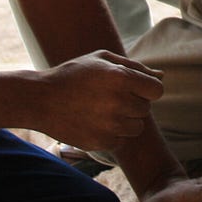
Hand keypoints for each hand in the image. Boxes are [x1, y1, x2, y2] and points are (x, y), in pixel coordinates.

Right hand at [35, 50, 163, 151]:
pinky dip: (112, 134)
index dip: (146, 89)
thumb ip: (135, 67)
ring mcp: (109, 125)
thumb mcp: (102, 59)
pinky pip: (120, 140)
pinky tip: (94, 122)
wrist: (40, 99)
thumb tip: (161, 76)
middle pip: (146, 109)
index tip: (132, 88)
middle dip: (133, 103)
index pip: (157, 90)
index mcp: (121, 78)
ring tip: (103, 110)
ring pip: (136, 128)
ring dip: (126, 121)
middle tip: (110, 98)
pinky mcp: (100, 142)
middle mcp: (118, 102)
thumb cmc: (74, 74)